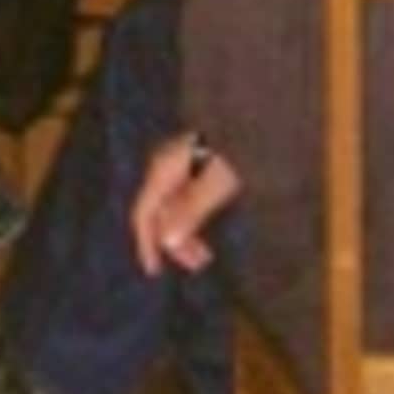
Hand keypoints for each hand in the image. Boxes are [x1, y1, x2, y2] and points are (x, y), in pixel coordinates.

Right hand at [128, 136, 242, 274]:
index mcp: (162, 173)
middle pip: (159, 214)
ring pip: (172, 209)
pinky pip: (183, 201)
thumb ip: (189, 213)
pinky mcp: (192, 166)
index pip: (143, 214)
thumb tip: (168, 241)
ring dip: (185, 233)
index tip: (154, 270)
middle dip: (174, 243)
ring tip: (205, 255)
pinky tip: (204, 232)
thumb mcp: (213, 185)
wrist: (249, 122)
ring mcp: (177, 167)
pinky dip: (191, 219)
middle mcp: (164, 170)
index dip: (146, 244)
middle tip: (197, 264)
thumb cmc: (231, 152)